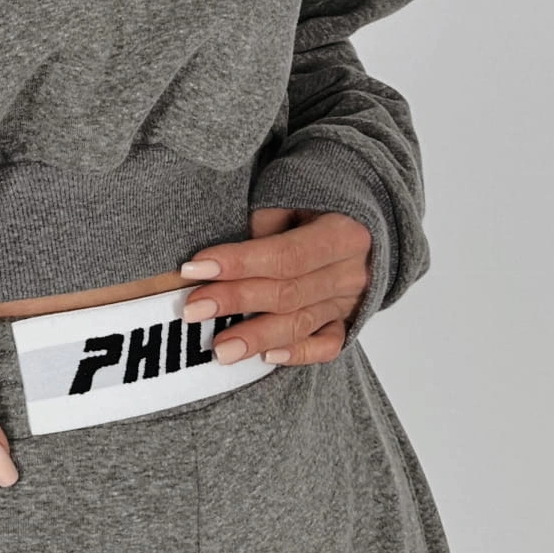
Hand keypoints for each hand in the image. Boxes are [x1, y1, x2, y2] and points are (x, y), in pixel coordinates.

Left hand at [178, 205, 372, 365]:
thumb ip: (266, 221)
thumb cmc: (316, 203)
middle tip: (192, 310)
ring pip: (301, 324)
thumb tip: (228, 255)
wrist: (361, 223)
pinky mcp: (347, 321)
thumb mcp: (294, 195)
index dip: (238, 263)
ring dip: (257, 337)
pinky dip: (299, 353)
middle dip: (235, 301)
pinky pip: (327, 345)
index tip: (195, 269)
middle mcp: (350, 272)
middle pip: (287, 293)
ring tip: (220, 349)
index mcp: (342, 234)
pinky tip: (266, 357)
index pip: (284, 255)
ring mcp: (350, 301)